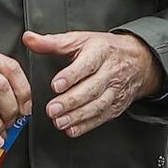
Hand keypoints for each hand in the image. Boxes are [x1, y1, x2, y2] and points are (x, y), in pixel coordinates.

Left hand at [22, 29, 161, 137]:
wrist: (139, 61)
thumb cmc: (103, 49)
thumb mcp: (79, 40)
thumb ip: (52, 42)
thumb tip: (29, 38)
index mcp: (100, 53)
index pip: (86, 66)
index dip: (70, 76)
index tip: (55, 85)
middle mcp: (110, 73)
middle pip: (91, 89)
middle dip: (71, 101)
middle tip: (52, 109)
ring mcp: (115, 91)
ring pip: (98, 106)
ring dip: (77, 116)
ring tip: (59, 121)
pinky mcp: (117, 106)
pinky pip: (102, 117)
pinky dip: (87, 125)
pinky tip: (72, 129)